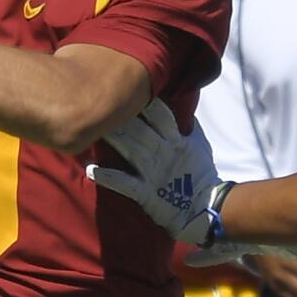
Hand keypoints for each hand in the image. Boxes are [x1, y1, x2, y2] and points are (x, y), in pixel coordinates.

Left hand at [88, 100, 229, 244]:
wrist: (204, 209)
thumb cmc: (200, 175)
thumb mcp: (199, 145)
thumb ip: (188, 124)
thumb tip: (182, 101)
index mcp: (178, 141)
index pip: (162, 115)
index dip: (146, 102)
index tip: (128, 87)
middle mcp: (165, 153)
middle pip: (141, 130)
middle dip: (122, 117)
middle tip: (100, 101)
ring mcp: (154, 173)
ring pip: (131, 151)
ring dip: (114, 140)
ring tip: (95, 128)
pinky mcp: (146, 193)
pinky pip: (125, 184)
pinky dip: (109, 177)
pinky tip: (92, 170)